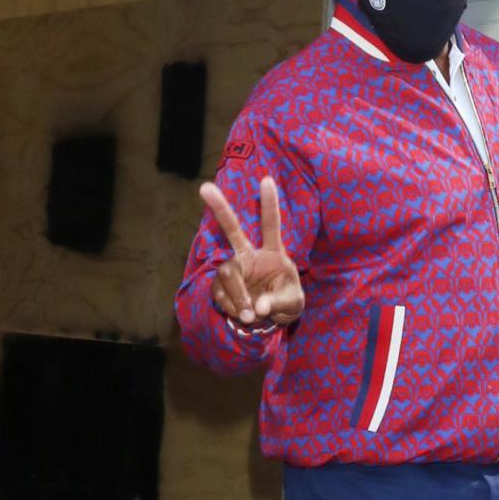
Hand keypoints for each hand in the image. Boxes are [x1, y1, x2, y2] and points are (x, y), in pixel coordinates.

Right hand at [201, 177, 304, 327]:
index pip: (271, 226)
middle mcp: (250, 256)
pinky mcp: (223, 286)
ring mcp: (235, 269)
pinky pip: (219, 293)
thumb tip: (257, 307)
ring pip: (227, 273)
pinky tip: (240, 315)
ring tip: (249, 316)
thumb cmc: (286, 302)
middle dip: (220, 208)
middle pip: (233, 230)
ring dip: (236, 295)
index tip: (267, 180)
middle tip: (205, 187)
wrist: (271, 319)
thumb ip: (277, 303)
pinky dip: (229, 307)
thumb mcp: (293, 304)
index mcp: (273, 253)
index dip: (269, 204)